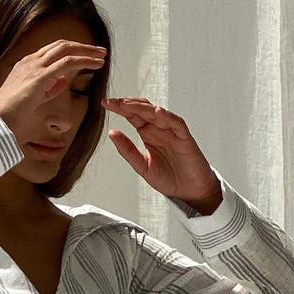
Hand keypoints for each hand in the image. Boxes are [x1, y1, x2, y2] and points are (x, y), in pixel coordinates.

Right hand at [0, 40, 108, 148]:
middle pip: (61, 45)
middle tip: (98, 51)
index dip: (70, 51)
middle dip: (82, 47)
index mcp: (25, 65)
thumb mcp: (31, 99)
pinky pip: (67, 62)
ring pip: (66, 50)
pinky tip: (96, 64)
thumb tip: (62, 81)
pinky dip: (84, 60)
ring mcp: (34, 67)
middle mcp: (30, 62)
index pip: (51, 51)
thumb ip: (46, 88)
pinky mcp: (40, 77)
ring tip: (102, 56)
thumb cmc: (10, 117)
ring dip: (86, 51)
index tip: (84, 55)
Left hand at [104, 96, 222, 213]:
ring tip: (128, 104)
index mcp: (148, 133)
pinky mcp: (185, 138)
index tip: (105, 103)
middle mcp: (159, 129)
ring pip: (157, 113)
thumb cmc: (169, 178)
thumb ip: (127, 150)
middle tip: (113, 101)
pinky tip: (158, 112)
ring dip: (143, 107)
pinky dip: (168, 117)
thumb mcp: (141, 166)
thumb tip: (112, 133)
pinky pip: (176, 123)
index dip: (120, 108)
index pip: (132, 115)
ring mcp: (172, 131)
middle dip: (127, 104)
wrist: (189, 192)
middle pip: (143, 110)